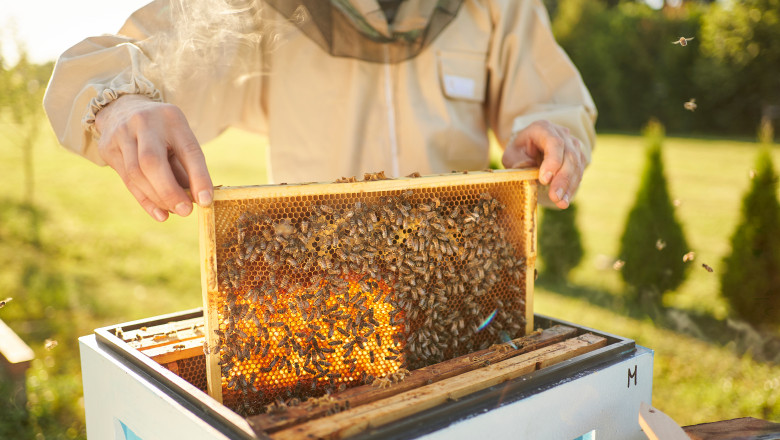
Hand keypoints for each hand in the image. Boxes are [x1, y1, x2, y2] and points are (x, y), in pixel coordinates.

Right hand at [95, 94, 212, 220]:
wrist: (123, 108)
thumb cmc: (162, 131)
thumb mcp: (179, 138)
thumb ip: (186, 167)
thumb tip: (197, 200)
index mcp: (172, 118)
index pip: (188, 150)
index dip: (198, 177)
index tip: (206, 200)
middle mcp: (144, 122)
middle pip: (152, 162)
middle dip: (169, 191)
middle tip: (186, 211)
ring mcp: (122, 134)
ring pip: (136, 173)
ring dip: (157, 198)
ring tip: (174, 211)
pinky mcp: (108, 148)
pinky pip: (127, 180)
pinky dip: (145, 200)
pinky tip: (160, 214)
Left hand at [501, 120, 586, 208]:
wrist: (530, 147)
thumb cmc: (519, 151)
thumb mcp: (511, 155)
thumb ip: (517, 163)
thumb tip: (531, 173)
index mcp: (543, 128)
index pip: (554, 143)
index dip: (552, 162)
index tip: (544, 180)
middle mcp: (561, 134)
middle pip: (568, 155)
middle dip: (562, 179)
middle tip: (555, 197)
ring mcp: (572, 144)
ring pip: (576, 165)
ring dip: (569, 186)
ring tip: (561, 203)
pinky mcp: (578, 157)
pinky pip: (579, 172)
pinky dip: (572, 187)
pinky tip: (565, 200)